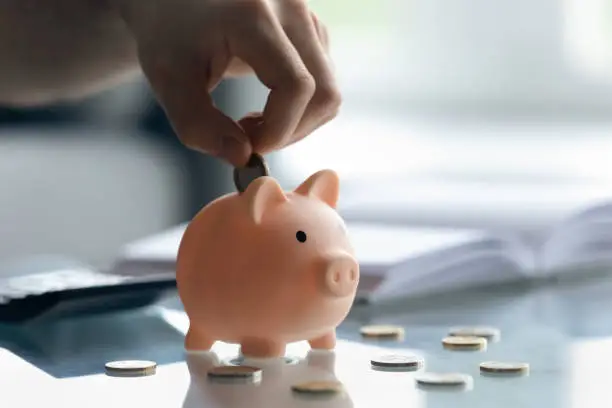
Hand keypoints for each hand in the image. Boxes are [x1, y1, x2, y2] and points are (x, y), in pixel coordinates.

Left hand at [114, 0, 340, 166]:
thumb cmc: (168, 32)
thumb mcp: (169, 79)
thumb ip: (198, 124)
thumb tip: (242, 157)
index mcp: (253, 15)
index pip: (295, 86)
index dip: (278, 129)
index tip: (248, 147)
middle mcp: (290, 8)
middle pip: (324, 93)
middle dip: (291, 131)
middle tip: (250, 140)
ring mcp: (306, 15)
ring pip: (328, 91)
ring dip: (297, 122)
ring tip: (253, 123)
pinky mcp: (311, 27)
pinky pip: (324, 80)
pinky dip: (301, 107)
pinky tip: (266, 105)